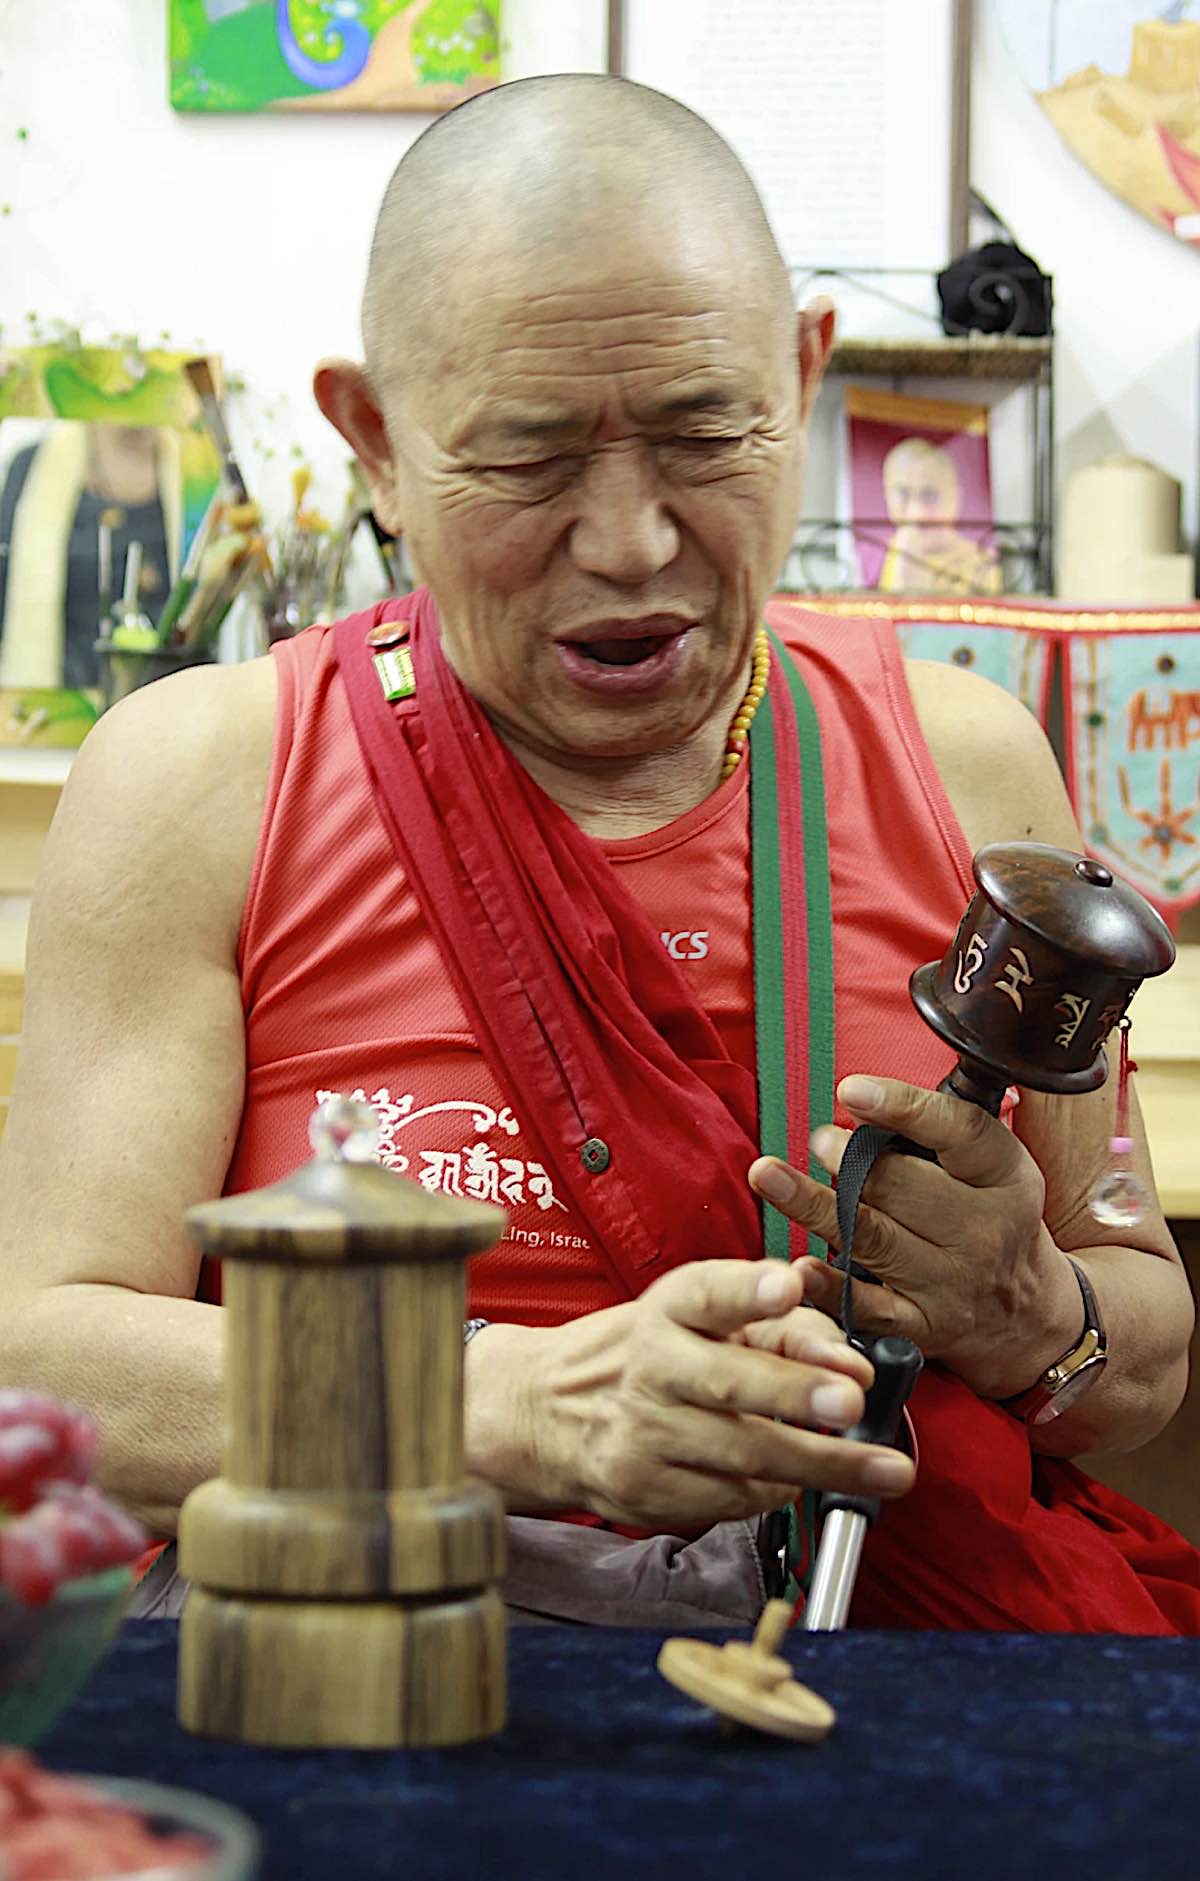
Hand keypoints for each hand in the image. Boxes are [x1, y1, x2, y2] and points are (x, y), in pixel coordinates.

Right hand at [478, 1261, 913, 1529]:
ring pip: (742, 1454)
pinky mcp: (643, 1490)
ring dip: (821, 1464)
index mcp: (668, 1309)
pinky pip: (729, 1498)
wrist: (548, 1411)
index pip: (705, 1291)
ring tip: (884, 1469)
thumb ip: (783, 1327)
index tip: (784, 1286)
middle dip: (794, 1392)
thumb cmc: (652, 1354)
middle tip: (851, 1401)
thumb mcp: (702, 1319)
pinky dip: (774, 1492)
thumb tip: (849, 1364)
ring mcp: (643, 1433)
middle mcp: (650, 1365)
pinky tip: (798, 1480)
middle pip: (728, 1382)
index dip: (745, 1290)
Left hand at [748, 1075, 1081, 1401]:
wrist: (1027, 1313)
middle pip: (903, 1187)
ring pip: (872, 1238)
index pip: (958, 1131)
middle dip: (850, 1160)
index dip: (902, 1106)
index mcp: (1003, 1176)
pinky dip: (830, 1286)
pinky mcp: (922, 1324)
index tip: (851, 1089)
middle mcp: (982, 1230)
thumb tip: (862, 1095)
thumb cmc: (994, 1216)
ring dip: (814, 1205)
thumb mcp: (994, 1165)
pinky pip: (868, 1306)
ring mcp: (951, 1281)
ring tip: (770, 1175)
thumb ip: (940, 1129)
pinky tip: (798, 1265)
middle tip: (817, 1140)